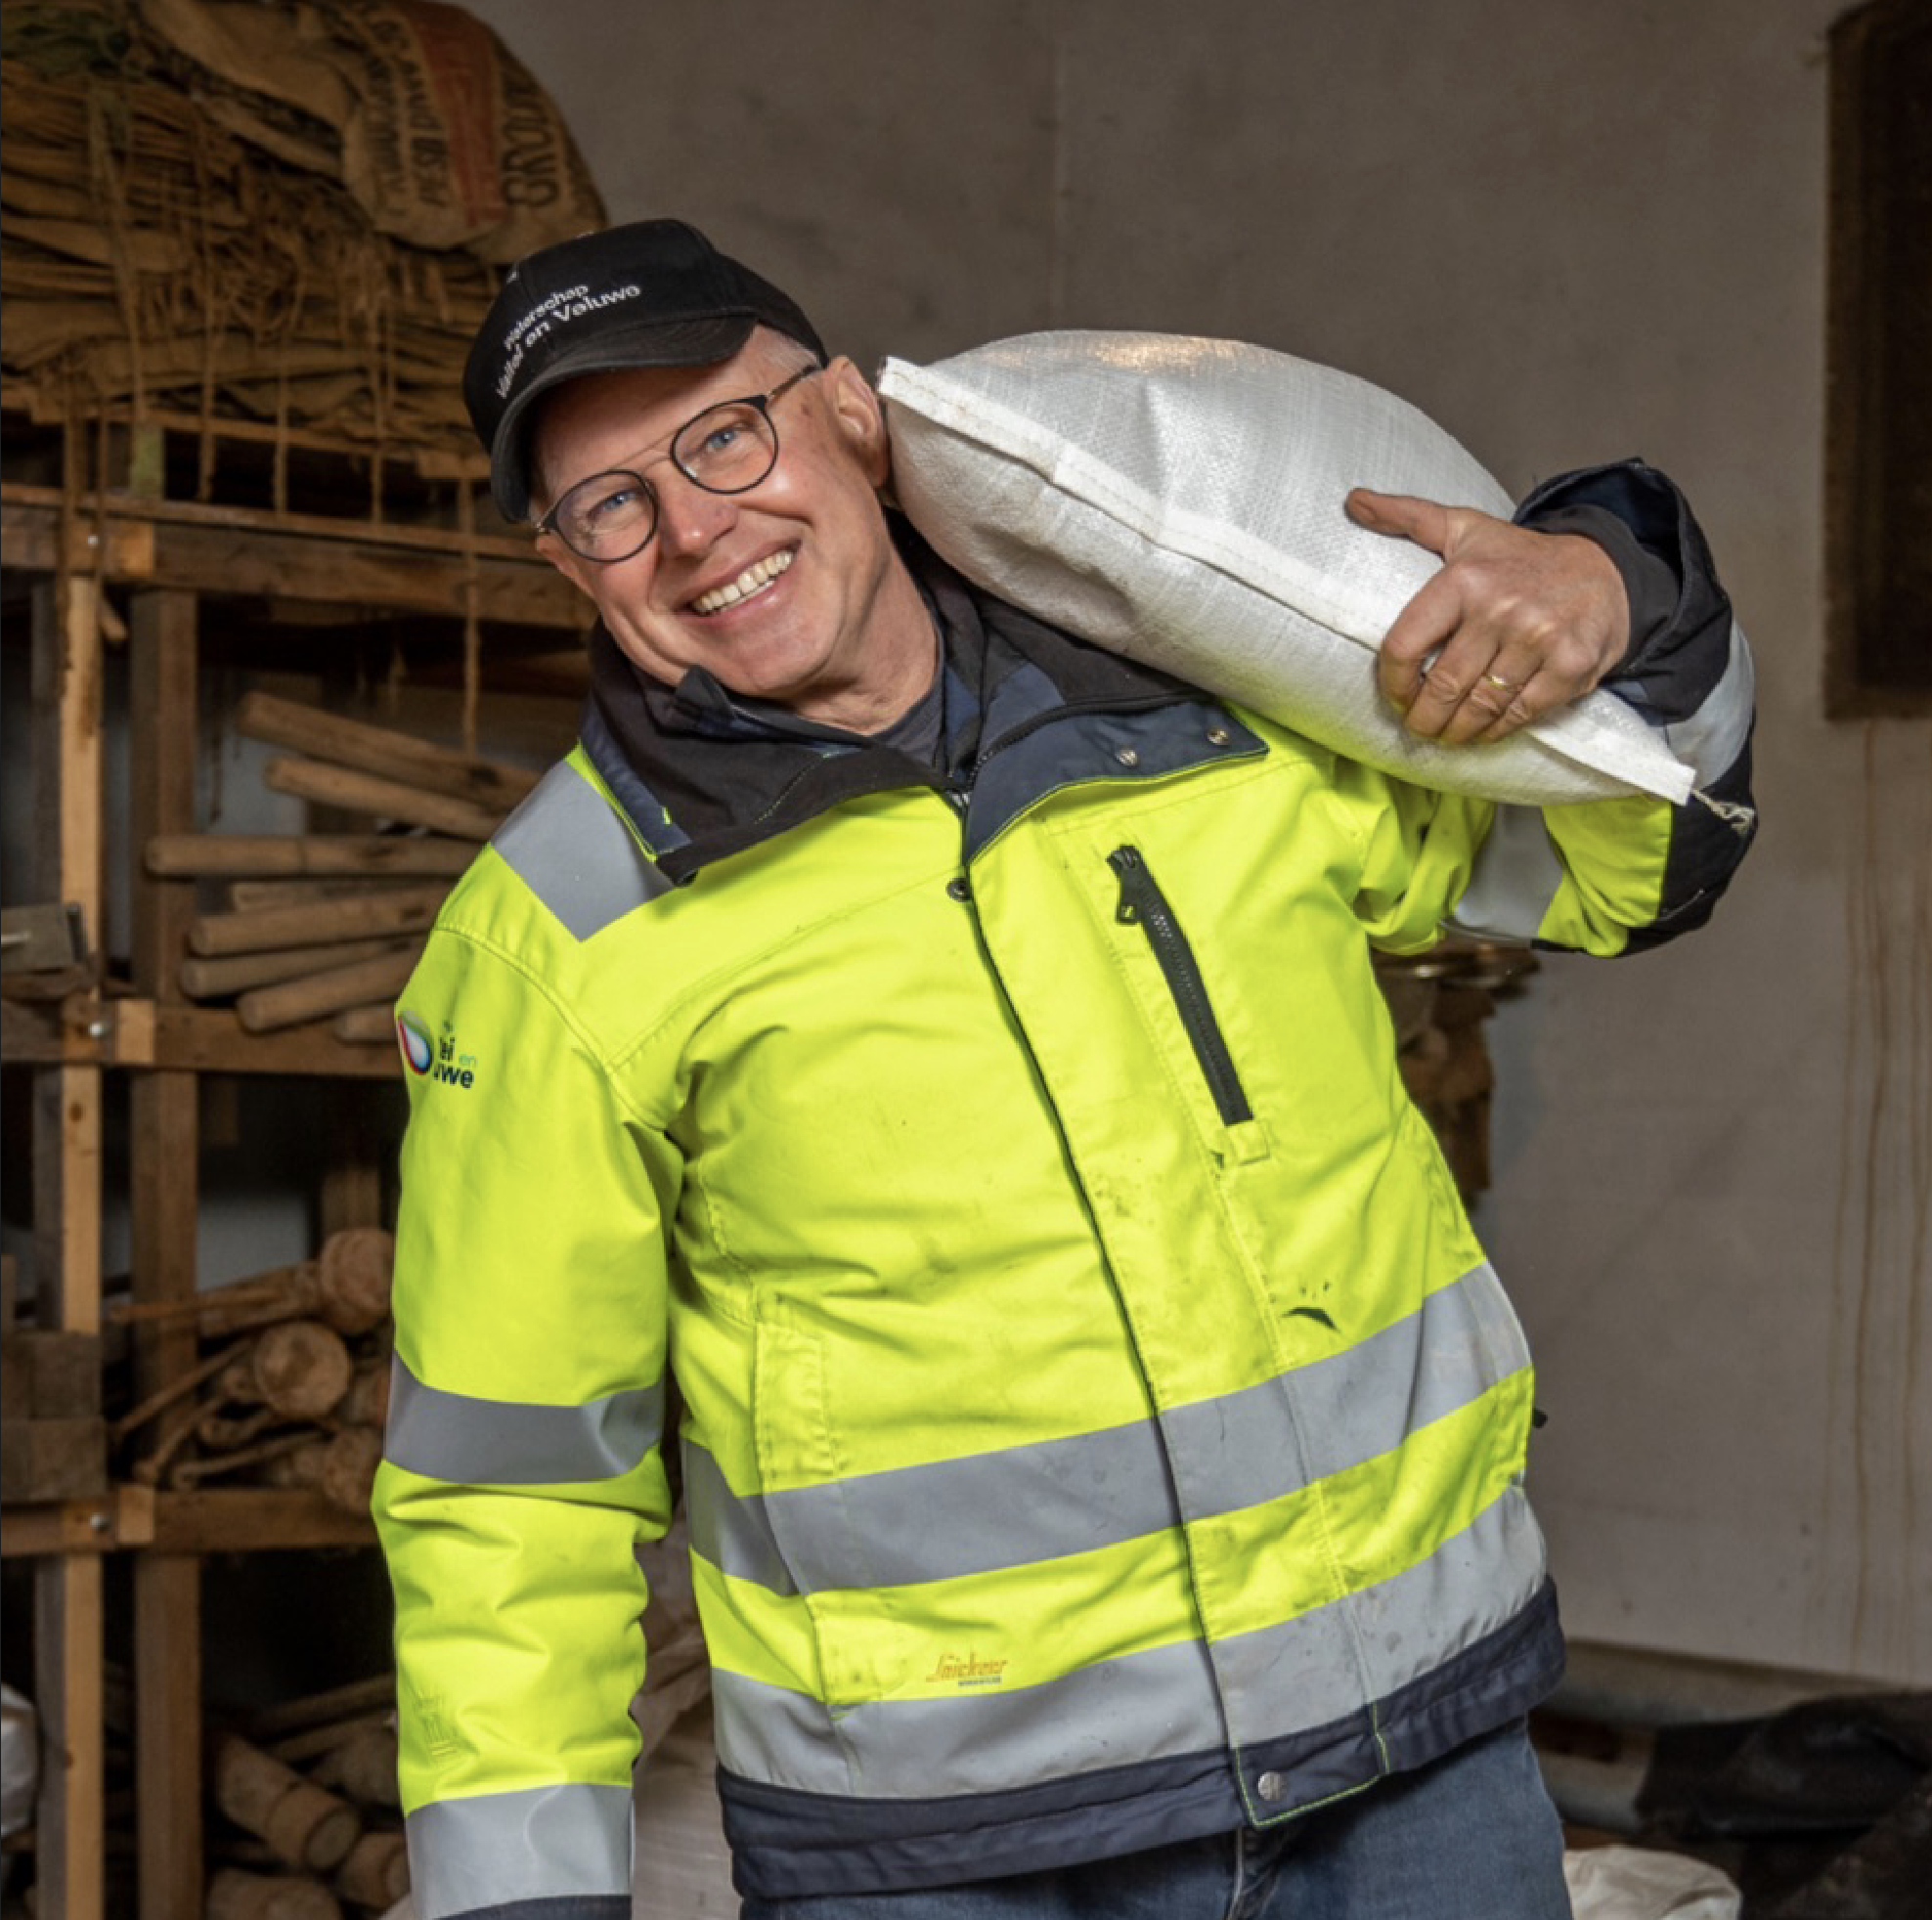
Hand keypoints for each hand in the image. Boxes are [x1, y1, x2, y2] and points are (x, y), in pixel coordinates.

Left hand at [1345, 487, 1631, 744]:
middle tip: (1418, 727)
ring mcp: (1539, 640)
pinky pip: (1520, 714)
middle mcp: (1501, 608)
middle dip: (1423, 718)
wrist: (1604, 571)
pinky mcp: (1570, 667)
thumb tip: (1354, 500)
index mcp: (1465, 579)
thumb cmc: (1520, 558)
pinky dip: (1498, 730)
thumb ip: (1408, 517)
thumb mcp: (1465, 529)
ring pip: (1479, 707)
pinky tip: (1485, 731)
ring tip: (1446, 735)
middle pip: (1442, 687)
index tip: (1395, 696)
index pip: (1405, 645)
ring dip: (1457, 731)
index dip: (1392, 683)